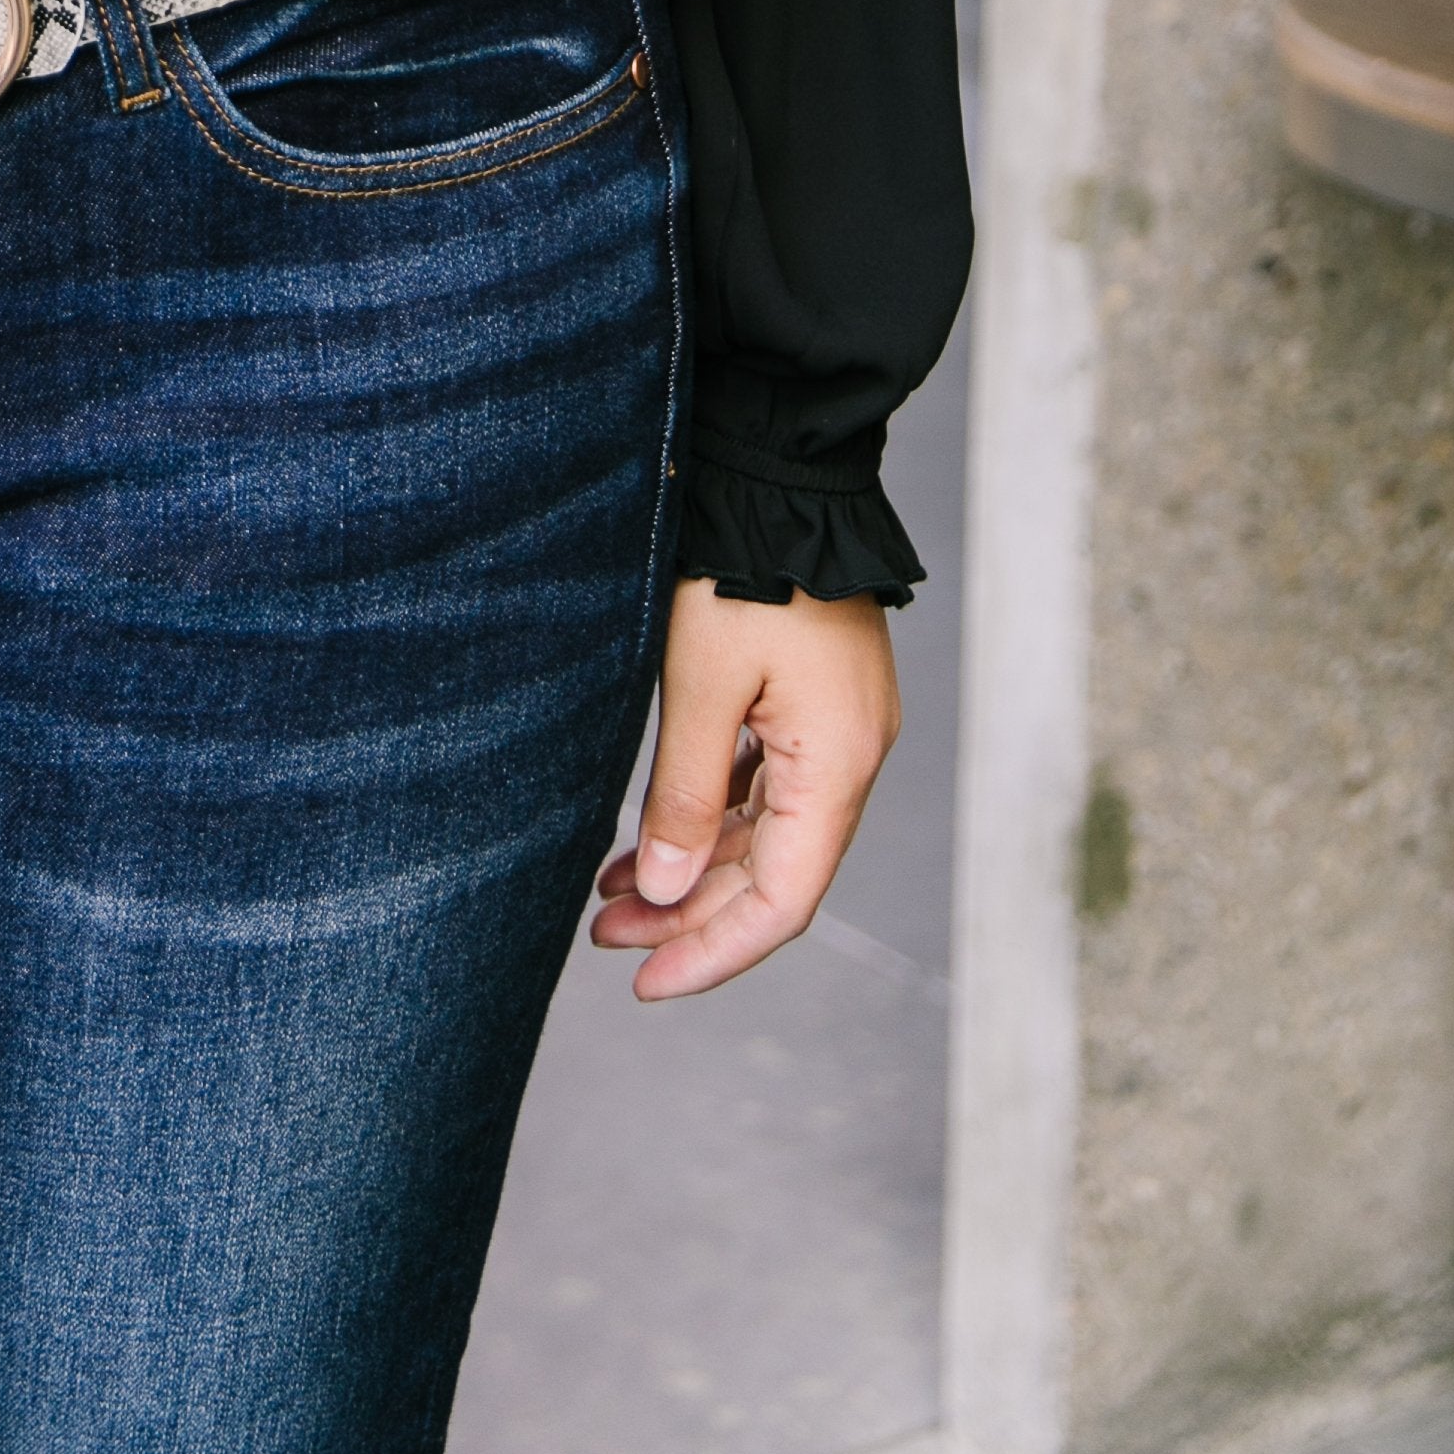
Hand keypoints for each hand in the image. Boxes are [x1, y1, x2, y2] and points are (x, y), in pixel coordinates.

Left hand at [588, 577, 900, 999]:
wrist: (779, 471)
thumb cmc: (741, 568)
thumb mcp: (699, 683)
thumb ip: (684, 794)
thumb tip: (662, 893)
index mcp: (836, 767)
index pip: (782, 902)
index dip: (712, 952)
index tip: (643, 982)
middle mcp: (849, 759)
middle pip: (771, 873)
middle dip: (687, 914)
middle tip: (604, 939)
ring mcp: (836, 730)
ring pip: (764, 832)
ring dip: (691, 866)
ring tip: (611, 895)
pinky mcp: (814, 702)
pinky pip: (765, 785)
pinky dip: (709, 814)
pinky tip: (653, 832)